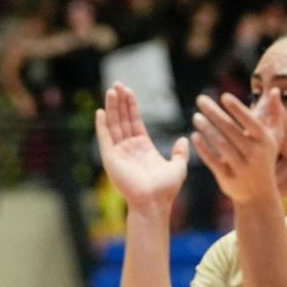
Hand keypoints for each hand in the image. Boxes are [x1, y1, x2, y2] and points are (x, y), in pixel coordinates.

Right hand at [94, 82, 188, 214]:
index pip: (134, 122)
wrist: (154, 202)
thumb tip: (184, 139)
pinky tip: (101, 111)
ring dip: (112, 107)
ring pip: (113, 125)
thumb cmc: (166, 189)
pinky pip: (105, 138)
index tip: (129, 91)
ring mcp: (118, 153)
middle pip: (122, 120)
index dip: (131, 106)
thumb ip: (180, 153)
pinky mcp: (110, 159)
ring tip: (111, 90)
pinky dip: (102, 125)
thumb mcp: (178, 167)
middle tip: (118, 84)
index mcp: (142, 148)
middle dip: (120, 102)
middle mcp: (128, 149)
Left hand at [190, 89, 283, 205]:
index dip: (237, 109)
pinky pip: (213, 161)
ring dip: (206, 129)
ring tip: (195, 117)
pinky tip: (194, 136)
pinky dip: (203, 149)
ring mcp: (241, 167)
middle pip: (231, 130)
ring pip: (220, 144)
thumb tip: (275, 90)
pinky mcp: (228, 178)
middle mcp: (254, 154)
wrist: (259, 195)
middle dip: (214, 113)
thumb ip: (275, 114)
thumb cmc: (266, 158)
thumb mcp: (275, 138)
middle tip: (200, 99)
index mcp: (265, 141)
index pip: (250, 122)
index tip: (224, 96)